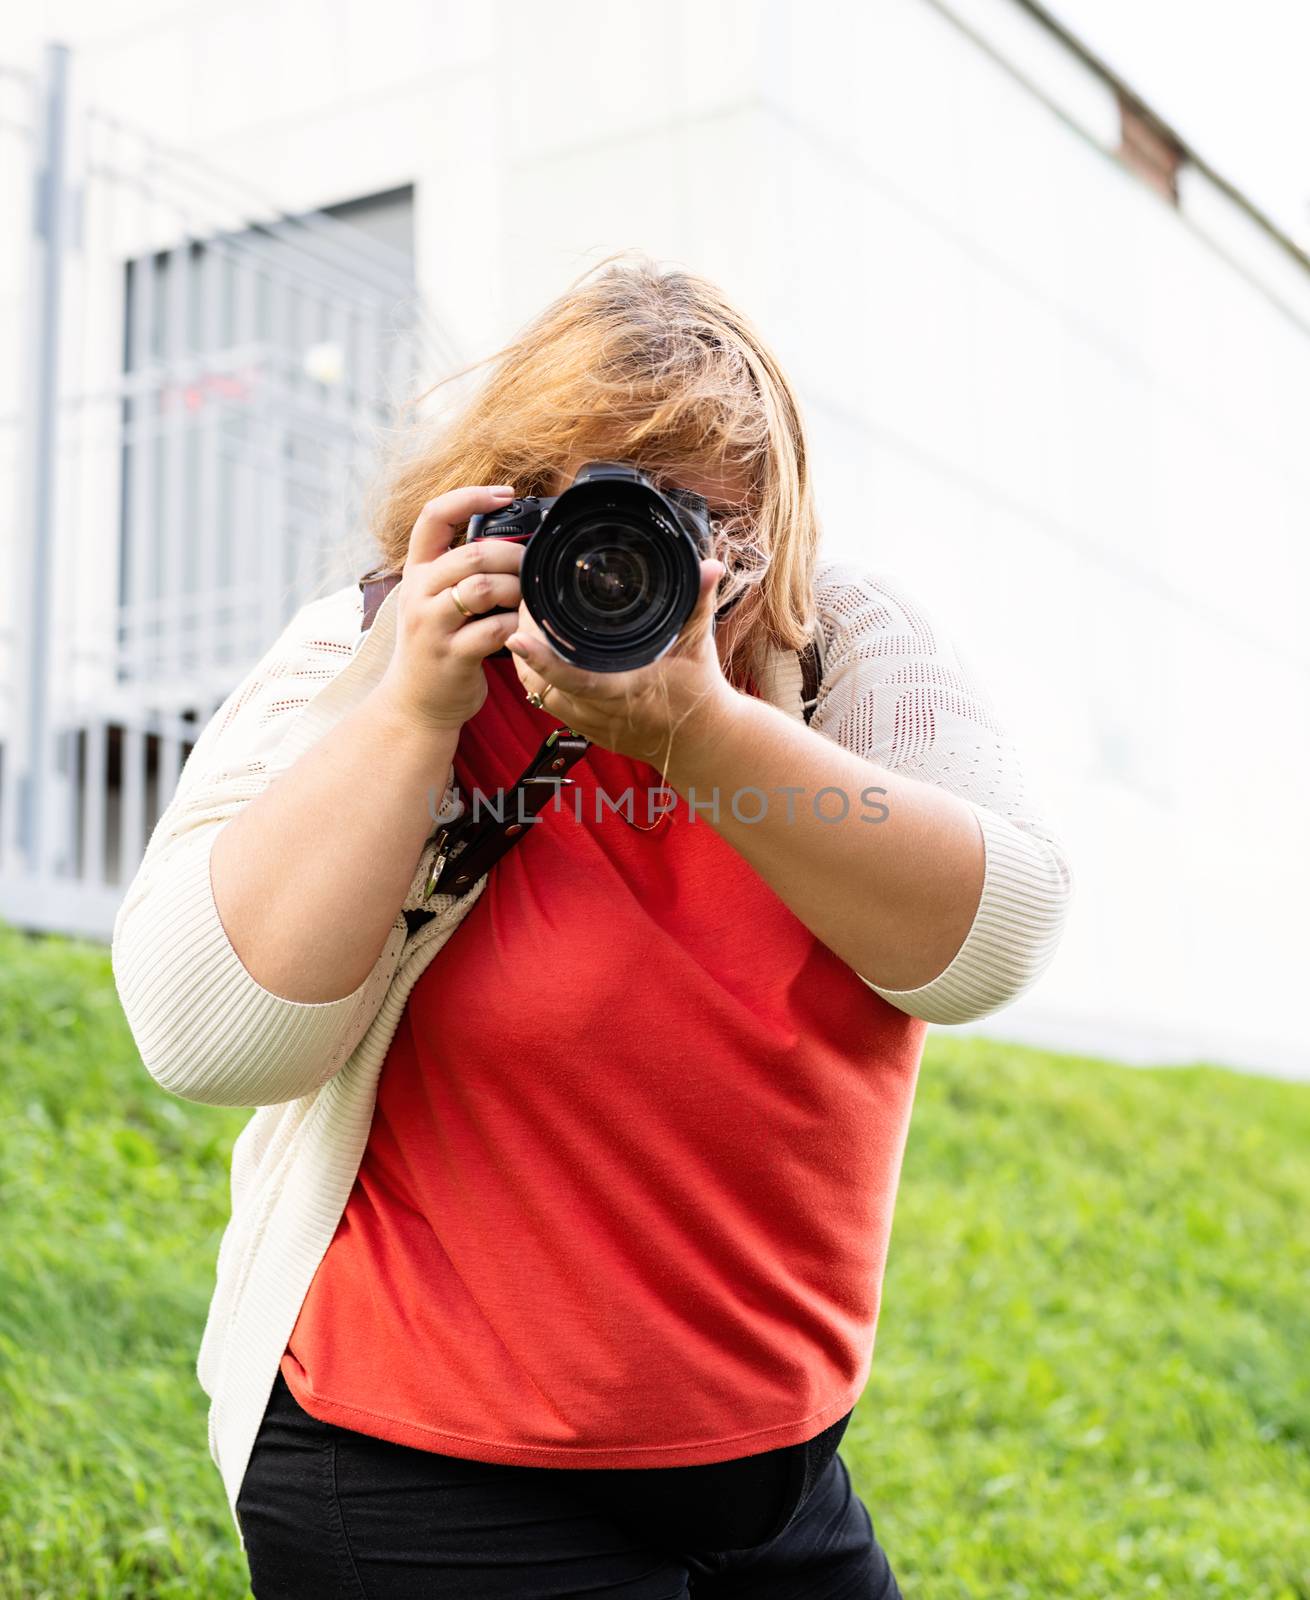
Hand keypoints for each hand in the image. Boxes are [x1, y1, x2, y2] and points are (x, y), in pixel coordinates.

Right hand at [373, 485, 524, 733]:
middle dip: (513, 555)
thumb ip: (462, 570)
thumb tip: (513, 539)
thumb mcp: (437, 600)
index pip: (433, 516)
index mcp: (417, 572)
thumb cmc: (438, 645)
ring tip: (530, 597)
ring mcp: (432, 626)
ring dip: (517, 589)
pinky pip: (493, 630)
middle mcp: (419, 593)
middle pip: (471, 553)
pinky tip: (525, 628)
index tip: (506, 494)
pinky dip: (517, 626)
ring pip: (482, 587)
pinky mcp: (451, 657)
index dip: (470, 497)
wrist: (416, 704)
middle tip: (534, 565)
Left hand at [504, 558, 736, 764]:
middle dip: (527, 640)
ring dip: (525, 657)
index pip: (577, 679)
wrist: (699, 739)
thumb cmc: (698, 688)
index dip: (544, 659)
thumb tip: (710, 567)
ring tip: (526, 618)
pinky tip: (533, 647)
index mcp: (630, 690)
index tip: (517, 637)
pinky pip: (545, 700)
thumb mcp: (698, 643)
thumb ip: (699, 602)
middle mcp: (604, 711)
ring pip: (538, 692)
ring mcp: (590, 723)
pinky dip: (535, 672)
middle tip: (526, 598)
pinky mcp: (582, 728)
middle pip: (544, 680)